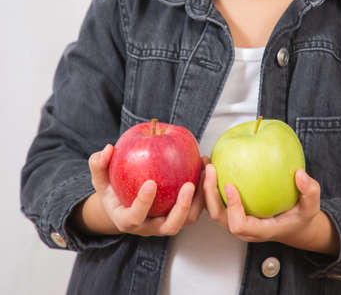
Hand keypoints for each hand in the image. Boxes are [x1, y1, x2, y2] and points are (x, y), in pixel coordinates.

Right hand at [74, 144, 207, 236]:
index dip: (143, 203)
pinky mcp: (181, 215)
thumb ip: (99, 165)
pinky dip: (203, 189)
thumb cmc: (112, 190)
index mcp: (128, 220)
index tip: (150, 183)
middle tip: (189, 184)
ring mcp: (167, 222)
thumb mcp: (100, 179)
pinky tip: (205, 166)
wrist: (124, 205)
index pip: (135, 218)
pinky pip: (196, 206)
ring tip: (205, 172)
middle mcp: (150, 227)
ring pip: (189, 218)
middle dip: (181, 207)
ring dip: (200, 198)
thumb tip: (107, 149)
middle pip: (170, 226)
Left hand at [203, 164, 338, 254]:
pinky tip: (212, 164)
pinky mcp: (232, 212)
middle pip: (218, 216)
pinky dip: (210, 185)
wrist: (294, 226)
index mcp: (260, 230)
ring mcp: (236, 220)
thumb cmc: (300, 217)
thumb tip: (300, 174)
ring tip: (206, 163)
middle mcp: (244, 228)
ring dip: (205, 187)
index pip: (239, 224)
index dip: (232, 207)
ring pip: (212, 208)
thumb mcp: (311, 207)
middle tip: (211, 169)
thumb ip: (309, 191)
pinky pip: (216, 200)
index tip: (230, 185)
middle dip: (209, 194)